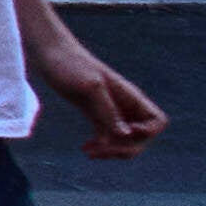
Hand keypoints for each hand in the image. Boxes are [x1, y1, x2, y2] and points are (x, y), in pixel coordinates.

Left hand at [43, 34, 165, 159]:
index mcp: (129, 96)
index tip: (128, 131)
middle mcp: (123, 105)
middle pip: (141, 138)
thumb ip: (108, 110)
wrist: (49, 52)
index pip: (157, 121)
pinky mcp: (94, 113)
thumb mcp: (90, 86)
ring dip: (112, 151)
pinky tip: (85, 148)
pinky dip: (100, 146)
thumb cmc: (70, 64)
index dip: (148, 132)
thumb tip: (125, 135)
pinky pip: (107, 137)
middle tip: (103, 148)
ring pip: (124, 141)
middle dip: (126, 149)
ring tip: (90, 152)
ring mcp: (109, 110)